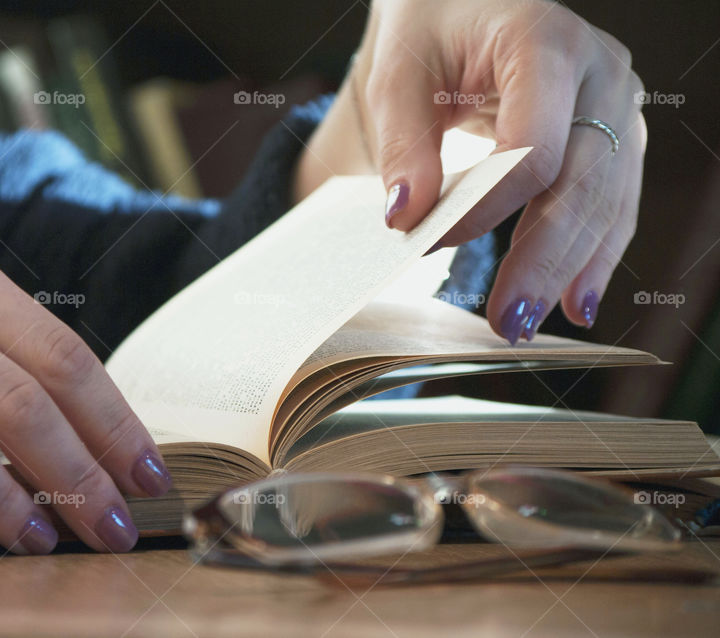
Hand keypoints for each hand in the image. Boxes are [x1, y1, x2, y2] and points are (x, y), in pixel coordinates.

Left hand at [295, 0, 645, 342]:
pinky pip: (613, 201)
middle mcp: (600, 72)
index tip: (430, 243)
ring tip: (528, 322)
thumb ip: (405, 143)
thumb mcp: (399, 72)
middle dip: (542, 259)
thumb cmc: (433, 24)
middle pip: (582, 183)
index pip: (533, 147)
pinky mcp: (614, 133)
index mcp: (546, 43)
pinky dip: (592, 254)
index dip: (486, 207)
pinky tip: (574, 300)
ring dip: (568, 269)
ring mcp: (617, 103)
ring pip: (606, 201)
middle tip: (505, 321)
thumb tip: (406, 217)